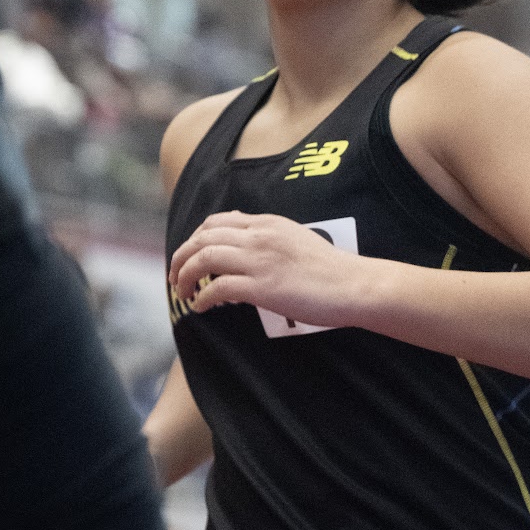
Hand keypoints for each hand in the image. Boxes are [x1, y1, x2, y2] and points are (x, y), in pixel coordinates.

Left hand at [169, 212, 369, 327]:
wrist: (354, 285)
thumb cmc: (329, 269)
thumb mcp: (296, 238)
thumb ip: (269, 235)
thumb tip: (243, 236)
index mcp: (268, 223)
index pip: (217, 222)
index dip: (195, 239)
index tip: (190, 258)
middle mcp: (260, 236)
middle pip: (203, 237)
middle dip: (181, 257)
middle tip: (175, 278)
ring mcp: (261, 260)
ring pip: (204, 258)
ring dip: (185, 276)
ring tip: (182, 293)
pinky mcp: (264, 287)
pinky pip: (218, 288)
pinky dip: (202, 297)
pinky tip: (201, 308)